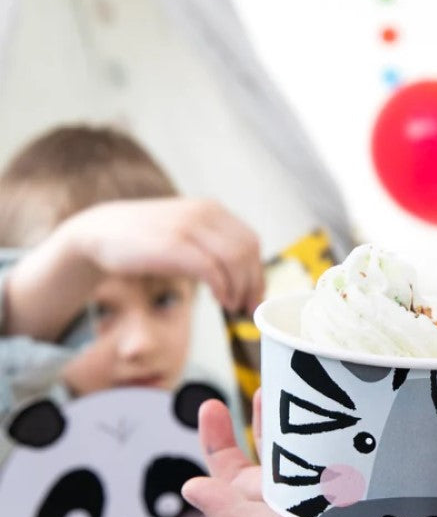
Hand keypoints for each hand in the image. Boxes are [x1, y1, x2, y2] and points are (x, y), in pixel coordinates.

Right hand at [65, 197, 263, 313]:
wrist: (99, 232)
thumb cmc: (146, 241)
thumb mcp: (186, 235)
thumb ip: (213, 248)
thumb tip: (244, 278)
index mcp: (211, 209)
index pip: (250, 241)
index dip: (258, 272)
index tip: (255, 295)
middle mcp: (204, 213)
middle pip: (247, 252)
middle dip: (253, 283)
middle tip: (247, 307)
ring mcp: (188, 226)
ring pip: (235, 260)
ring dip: (240, 288)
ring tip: (232, 306)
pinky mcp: (173, 244)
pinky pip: (212, 269)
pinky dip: (223, 288)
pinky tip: (221, 300)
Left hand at [182, 392, 406, 516]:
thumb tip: (189, 487)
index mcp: (276, 512)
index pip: (233, 473)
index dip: (216, 440)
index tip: (210, 405)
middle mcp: (303, 494)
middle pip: (273, 447)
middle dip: (265, 413)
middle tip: (273, 379)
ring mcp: (338, 479)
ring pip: (309, 438)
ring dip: (302, 410)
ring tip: (305, 379)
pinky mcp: (369, 468)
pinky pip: (343, 437)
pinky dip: (337, 417)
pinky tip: (345, 396)